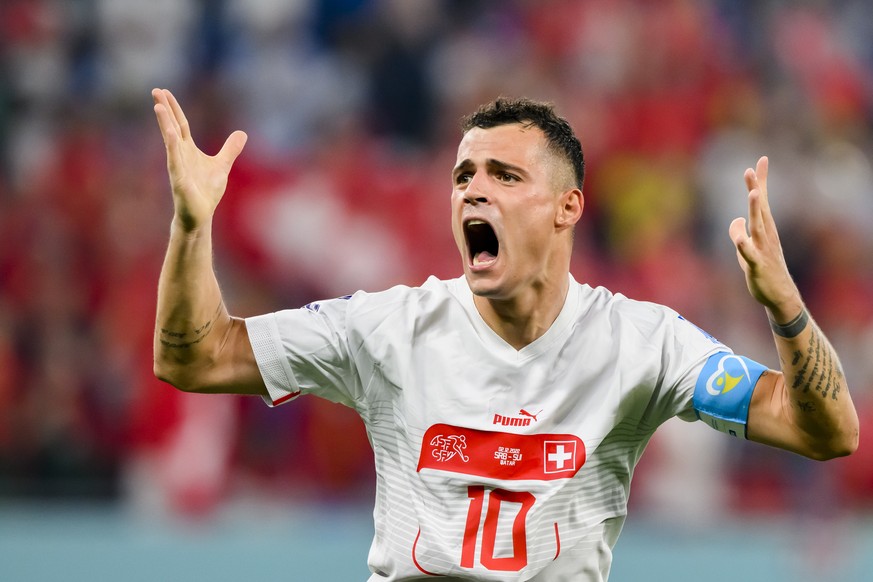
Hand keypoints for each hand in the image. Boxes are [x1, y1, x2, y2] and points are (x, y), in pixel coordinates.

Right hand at [152, 88, 246, 231]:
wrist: (200, 214)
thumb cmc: (206, 191)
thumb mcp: (222, 165)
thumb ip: (230, 149)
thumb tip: (242, 133)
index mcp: (188, 150)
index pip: (180, 124)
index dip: (173, 108)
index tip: (164, 92)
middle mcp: (180, 155)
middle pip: (171, 127)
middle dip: (164, 110)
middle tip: (155, 91)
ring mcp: (177, 166)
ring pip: (170, 142)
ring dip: (165, 124)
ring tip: (158, 107)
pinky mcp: (179, 180)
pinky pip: (175, 162)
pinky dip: (173, 149)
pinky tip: (170, 136)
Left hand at [728, 156, 801, 321]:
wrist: (779, 295)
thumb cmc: (763, 269)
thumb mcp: (745, 248)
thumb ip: (738, 231)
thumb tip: (736, 220)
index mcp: (764, 228)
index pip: (762, 200)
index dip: (761, 181)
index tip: (761, 160)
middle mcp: (765, 235)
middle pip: (759, 208)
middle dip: (755, 188)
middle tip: (750, 170)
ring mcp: (762, 249)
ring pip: (757, 227)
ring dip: (755, 210)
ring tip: (753, 193)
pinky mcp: (756, 264)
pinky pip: (749, 254)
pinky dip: (744, 245)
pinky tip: (740, 239)